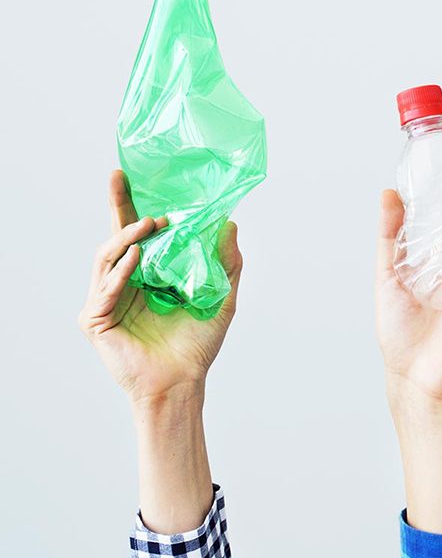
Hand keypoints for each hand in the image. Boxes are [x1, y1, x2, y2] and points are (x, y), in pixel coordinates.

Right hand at [79, 171, 241, 406]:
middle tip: (119, 178)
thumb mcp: (221, 295)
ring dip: (128, 235)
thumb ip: (226, 261)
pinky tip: (139, 255)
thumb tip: (230, 223)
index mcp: (148, 274)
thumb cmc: (198, 345)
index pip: (138, 233)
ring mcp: (107, 300)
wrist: (183, 383)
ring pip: (108, 256)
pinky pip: (107, 286)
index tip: (132, 174)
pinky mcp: (96, 319)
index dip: (133, 205)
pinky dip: (122, 269)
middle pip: (116, 236)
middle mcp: (124, 282)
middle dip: (117, 205)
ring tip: (151, 223)